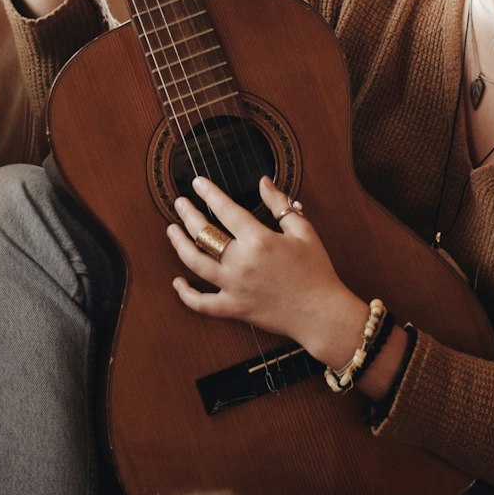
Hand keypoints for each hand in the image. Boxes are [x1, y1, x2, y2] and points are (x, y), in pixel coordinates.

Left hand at [168, 175, 367, 363]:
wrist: (321, 313)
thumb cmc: (316, 270)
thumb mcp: (303, 230)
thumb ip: (280, 204)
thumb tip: (263, 181)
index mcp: (259, 240)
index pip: (226, 210)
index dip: (209, 193)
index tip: (197, 183)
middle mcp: (241, 262)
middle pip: (204, 234)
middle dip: (188, 215)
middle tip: (180, 203)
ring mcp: (234, 287)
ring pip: (195, 264)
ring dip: (179, 245)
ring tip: (172, 230)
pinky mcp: (234, 308)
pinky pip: (202, 303)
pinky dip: (186, 294)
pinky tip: (177, 282)